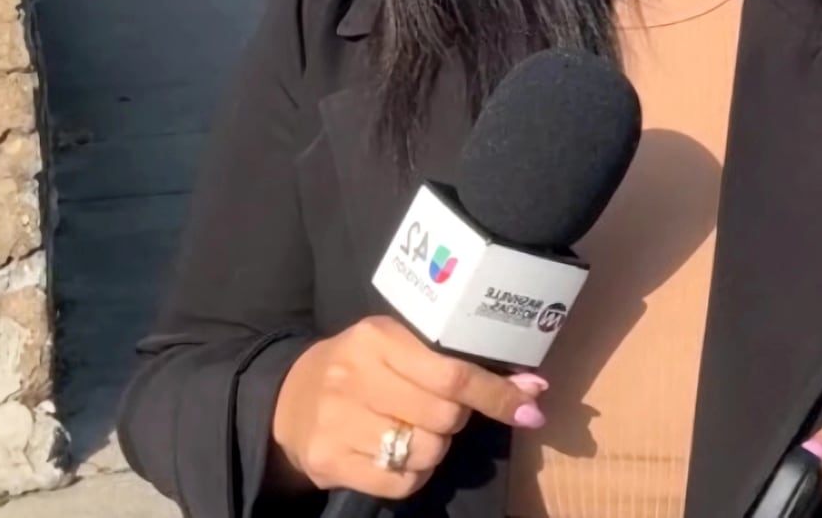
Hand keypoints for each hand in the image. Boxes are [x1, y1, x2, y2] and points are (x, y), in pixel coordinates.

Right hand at [270, 315, 546, 500]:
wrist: (287, 397)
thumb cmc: (361, 367)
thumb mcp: (401, 347)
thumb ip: (461, 364)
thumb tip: (533, 390)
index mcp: (378, 338)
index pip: (452, 373)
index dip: (496, 394)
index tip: (529, 408)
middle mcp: (354, 376)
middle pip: (444, 417)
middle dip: (456, 420)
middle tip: (440, 412)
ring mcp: (338, 421)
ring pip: (426, 452)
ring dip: (434, 449)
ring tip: (412, 431)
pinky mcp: (329, 460)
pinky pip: (400, 482)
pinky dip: (412, 476)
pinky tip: (395, 456)